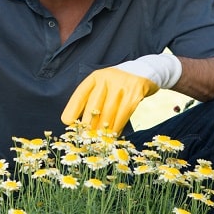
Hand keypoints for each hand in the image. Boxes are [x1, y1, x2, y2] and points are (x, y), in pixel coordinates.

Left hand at [61, 54, 181, 132]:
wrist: (145, 72)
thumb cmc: (118, 84)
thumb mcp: (103, 85)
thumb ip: (92, 99)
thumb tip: (77, 123)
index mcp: (95, 77)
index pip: (80, 94)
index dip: (72, 109)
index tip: (67, 122)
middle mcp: (107, 79)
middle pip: (93, 106)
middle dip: (88, 125)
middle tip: (84, 138)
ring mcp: (122, 85)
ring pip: (108, 113)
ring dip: (102, 130)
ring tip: (97, 141)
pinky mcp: (135, 94)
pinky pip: (123, 115)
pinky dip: (116, 128)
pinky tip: (112, 136)